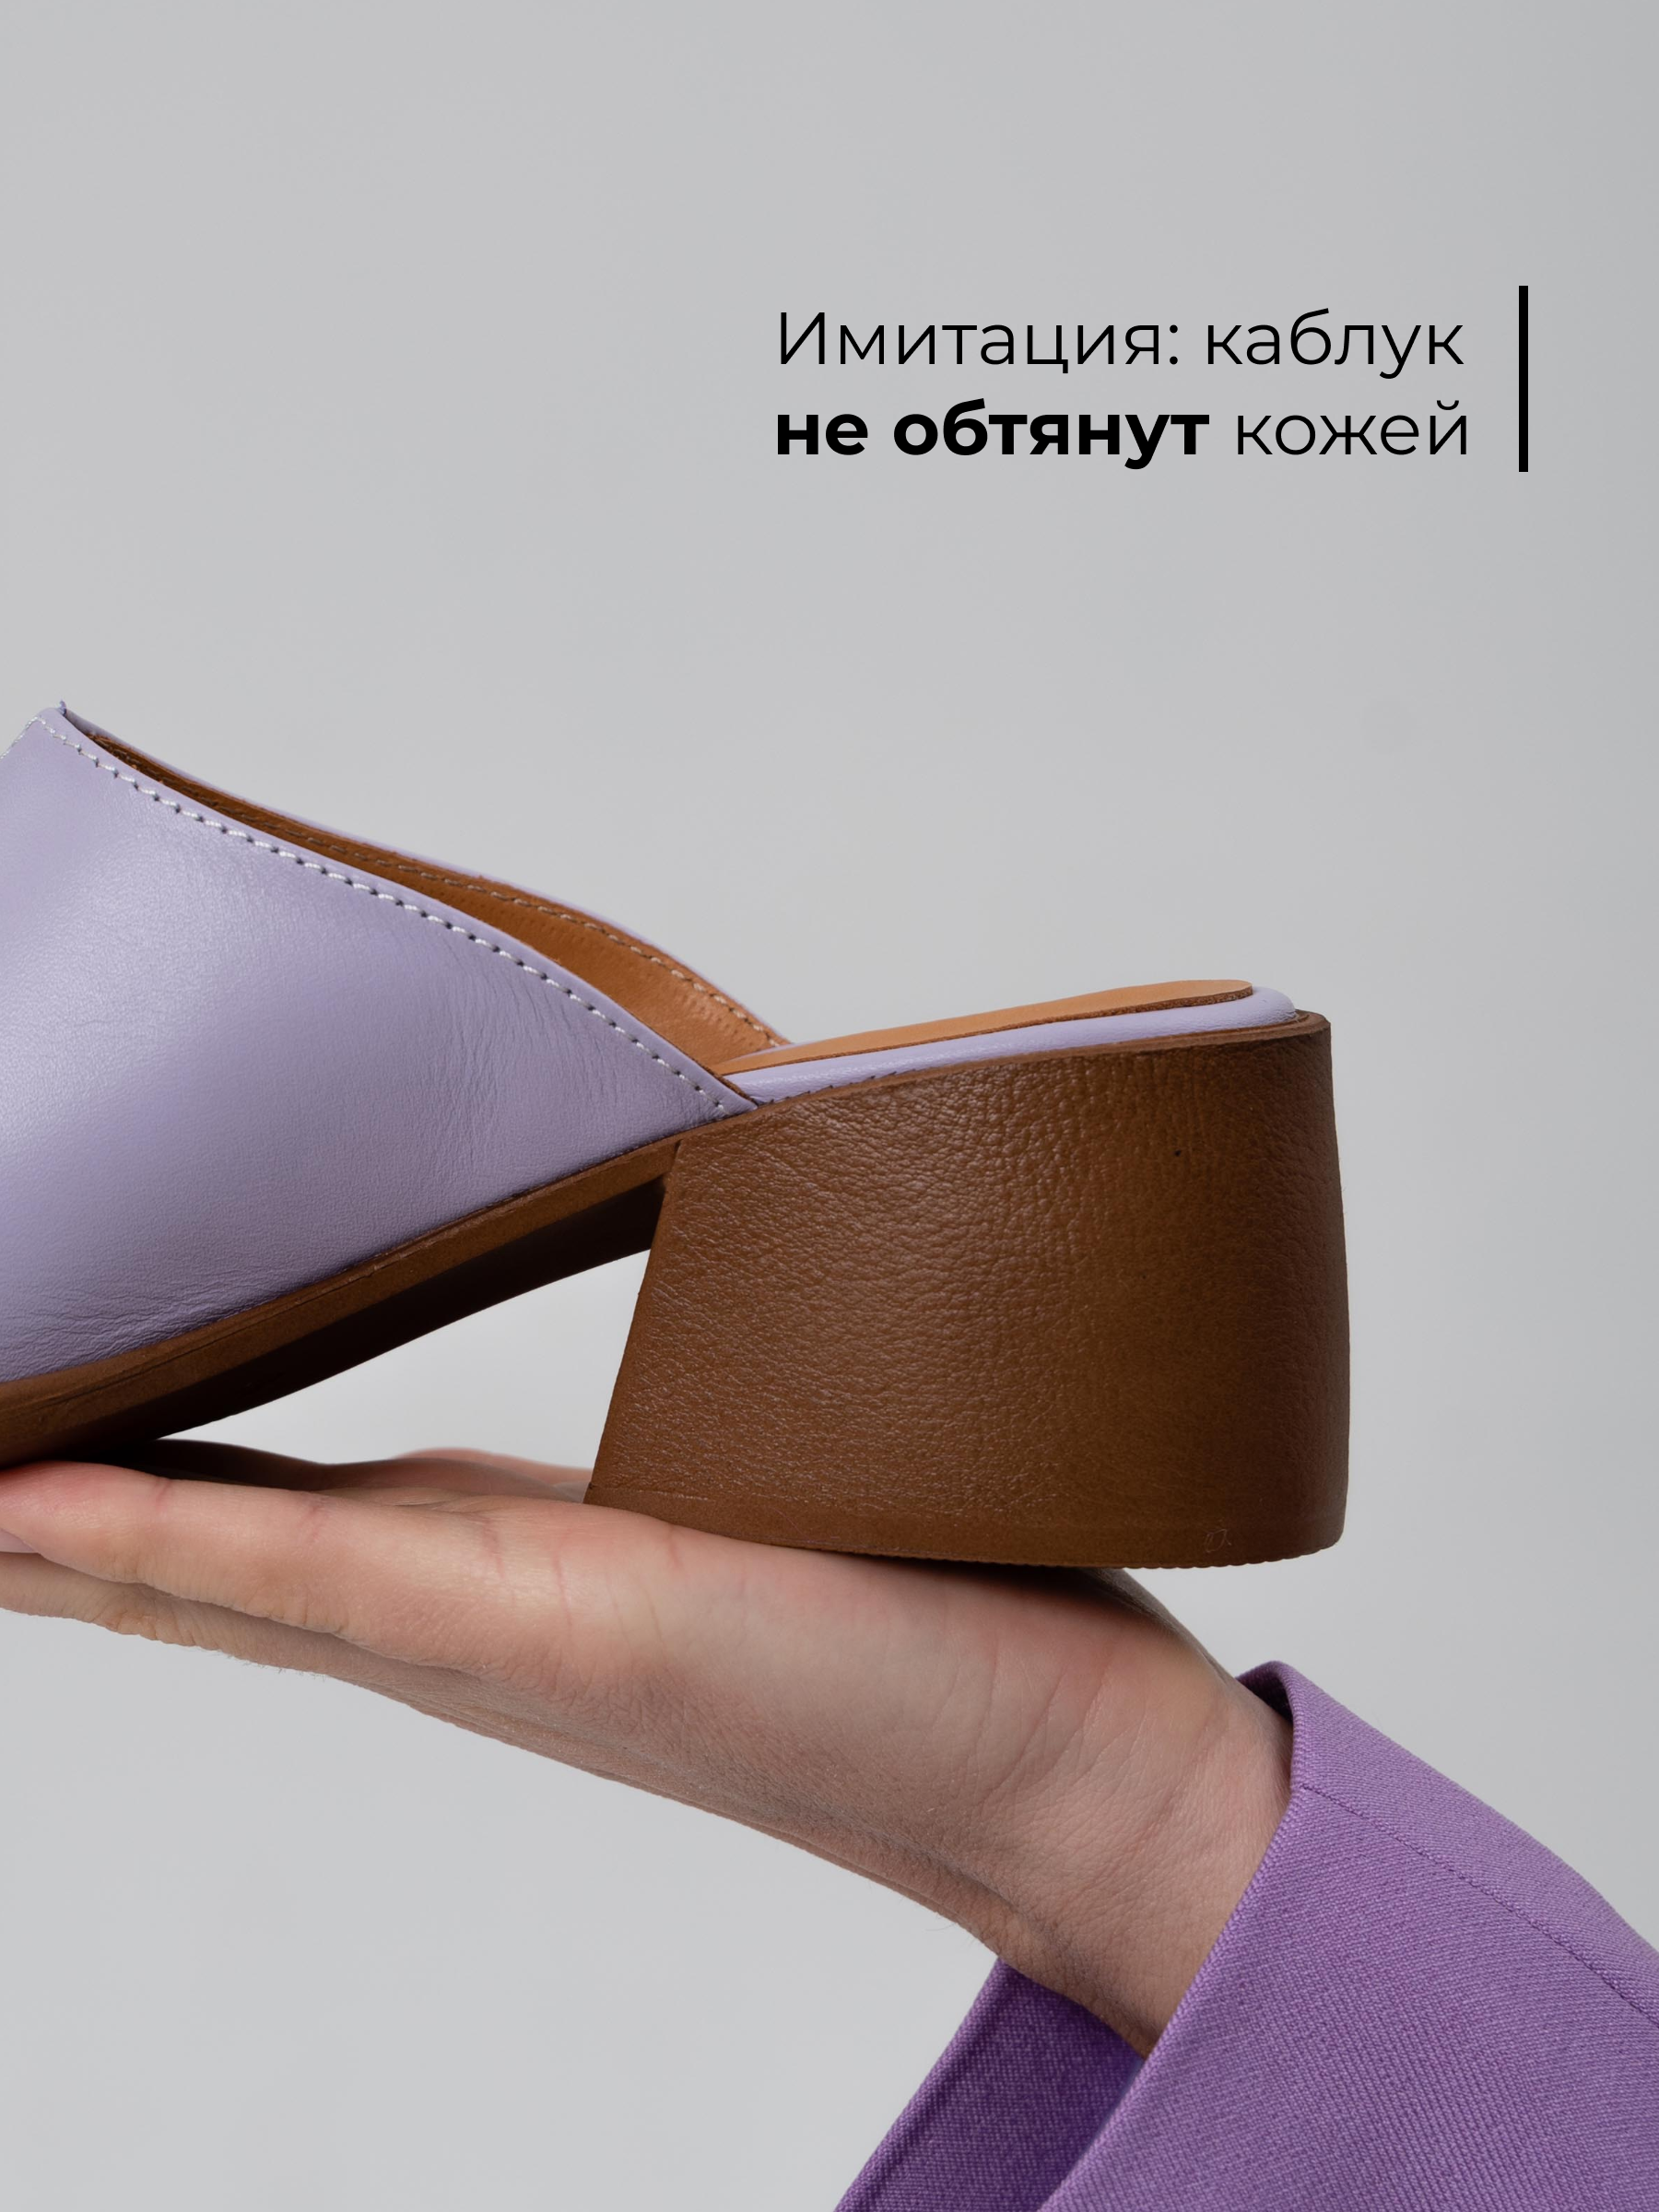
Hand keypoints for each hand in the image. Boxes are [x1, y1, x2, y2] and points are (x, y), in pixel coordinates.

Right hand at [0, 1445, 1288, 2052]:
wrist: (1058, 1744)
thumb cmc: (909, 1594)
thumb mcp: (732, 1464)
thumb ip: (638, 1419)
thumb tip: (637, 1290)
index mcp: (486, 1555)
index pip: (246, 1505)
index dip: (109, 1462)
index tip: (17, 1398)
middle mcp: (456, 1605)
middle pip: (186, 1547)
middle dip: (39, 1494)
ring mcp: (485, 1626)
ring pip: (208, 1565)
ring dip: (46, 1521)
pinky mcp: (553, 1624)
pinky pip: (311, 1574)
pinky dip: (154, 1542)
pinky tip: (18, 1507)